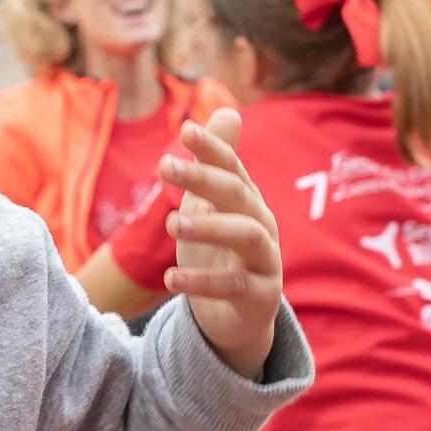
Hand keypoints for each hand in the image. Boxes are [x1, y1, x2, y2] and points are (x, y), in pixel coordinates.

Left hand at [158, 109, 283, 377]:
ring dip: (210, 227)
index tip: (183, 129)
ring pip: (247, 236)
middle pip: (238, 194)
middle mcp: (262, 225)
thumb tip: (227, 111)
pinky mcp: (261, 296)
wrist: (234, 319)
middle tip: (164, 167)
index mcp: (247, 201)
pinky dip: (202, 282)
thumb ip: (215, 166)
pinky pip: (235, 286)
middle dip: (203, 178)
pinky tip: (169, 278)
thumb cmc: (219, 255)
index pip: (232, 167)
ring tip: (172, 224)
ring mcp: (266, 260)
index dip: (212, 148)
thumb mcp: (210, 208)